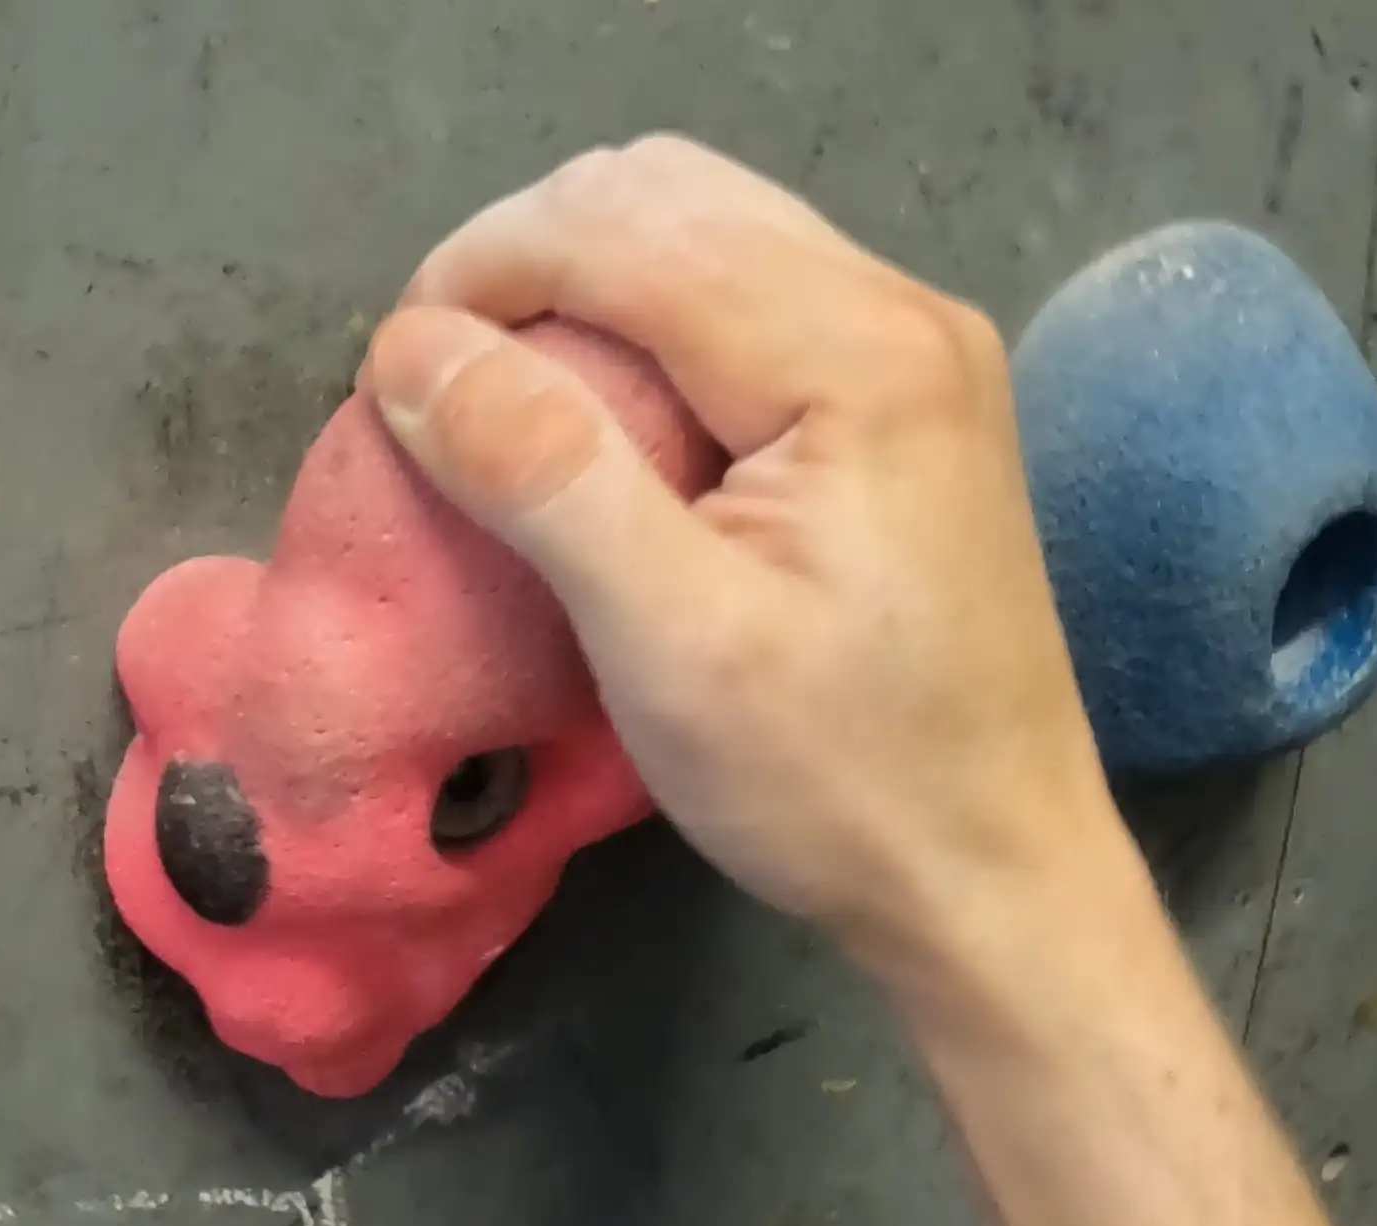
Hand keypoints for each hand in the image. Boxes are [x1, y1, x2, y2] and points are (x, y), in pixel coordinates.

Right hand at [366, 136, 1128, 984]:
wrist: (990, 878)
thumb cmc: (833, 783)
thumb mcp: (670, 644)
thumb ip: (544, 477)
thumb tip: (411, 352)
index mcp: (855, 355)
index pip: (625, 230)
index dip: (481, 274)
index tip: (386, 382)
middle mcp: (901, 313)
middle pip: (669, 197)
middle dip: (525, 262)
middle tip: (437, 385)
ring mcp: (916, 355)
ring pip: (709, 233)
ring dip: (582, 286)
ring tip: (499, 398)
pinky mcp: (907, 408)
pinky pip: (751, 301)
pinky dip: (647, 327)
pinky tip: (601, 419)